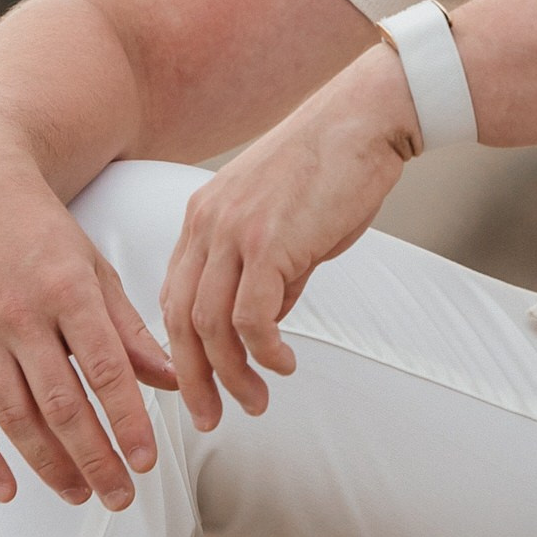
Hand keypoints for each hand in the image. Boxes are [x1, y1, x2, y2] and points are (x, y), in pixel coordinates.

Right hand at [0, 132, 179, 508]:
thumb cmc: (40, 227)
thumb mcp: (94, 267)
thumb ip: (129, 327)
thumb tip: (172, 378)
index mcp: (67, 289)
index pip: (104, 369)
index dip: (127, 419)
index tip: (146, 460)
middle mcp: (20, 314)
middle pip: (61, 404)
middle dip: (94, 458)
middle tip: (120, 496)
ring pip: (15, 415)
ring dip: (48, 464)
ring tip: (79, 495)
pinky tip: (6, 489)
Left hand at [159, 45, 419, 428]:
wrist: (364, 119)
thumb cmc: (332, 167)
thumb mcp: (282, 221)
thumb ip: (267, 270)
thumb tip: (267, 322)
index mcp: (201, 218)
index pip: (172, 297)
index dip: (179, 351)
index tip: (196, 387)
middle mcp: (207, 225)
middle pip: (179, 320)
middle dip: (193, 379)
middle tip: (211, 417)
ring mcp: (235, 232)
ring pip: (210, 326)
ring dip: (233, 374)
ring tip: (257, 401)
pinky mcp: (271, 242)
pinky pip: (252, 317)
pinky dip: (264, 352)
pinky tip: (285, 364)